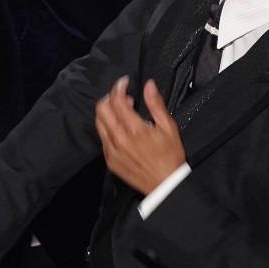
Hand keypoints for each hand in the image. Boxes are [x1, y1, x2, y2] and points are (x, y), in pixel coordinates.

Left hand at [95, 76, 185, 194]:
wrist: (165, 184)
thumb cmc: (170, 156)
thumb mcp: (169, 127)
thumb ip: (156, 104)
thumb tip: (148, 85)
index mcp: (134, 129)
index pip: (117, 100)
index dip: (119, 87)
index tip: (125, 83)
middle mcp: (119, 138)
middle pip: (102, 109)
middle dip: (110, 97)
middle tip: (122, 96)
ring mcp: (112, 150)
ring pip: (98, 123)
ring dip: (106, 112)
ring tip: (120, 111)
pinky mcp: (110, 160)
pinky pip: (102, 138)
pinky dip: (107, 128)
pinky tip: (119, 129)